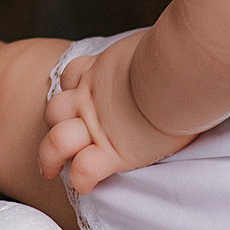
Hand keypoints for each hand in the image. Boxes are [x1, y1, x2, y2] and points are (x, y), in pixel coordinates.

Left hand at [39, 33, 195, 192]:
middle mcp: (91, 100)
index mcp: (98, 72)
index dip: (72, 87)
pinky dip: (82, 180)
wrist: (178, 74)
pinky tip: (88, 184)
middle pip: (53, 112)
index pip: (72, 76)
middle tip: (55, 146)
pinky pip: (84, 172)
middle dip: (52, 126)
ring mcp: (97, 126)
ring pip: (56, 142)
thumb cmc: (174, 54)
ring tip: (52, 169)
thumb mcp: (152, 45)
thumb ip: (149, 51)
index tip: (79, 98)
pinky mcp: (111, 152)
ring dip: (52, 155)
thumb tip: (170, 46)